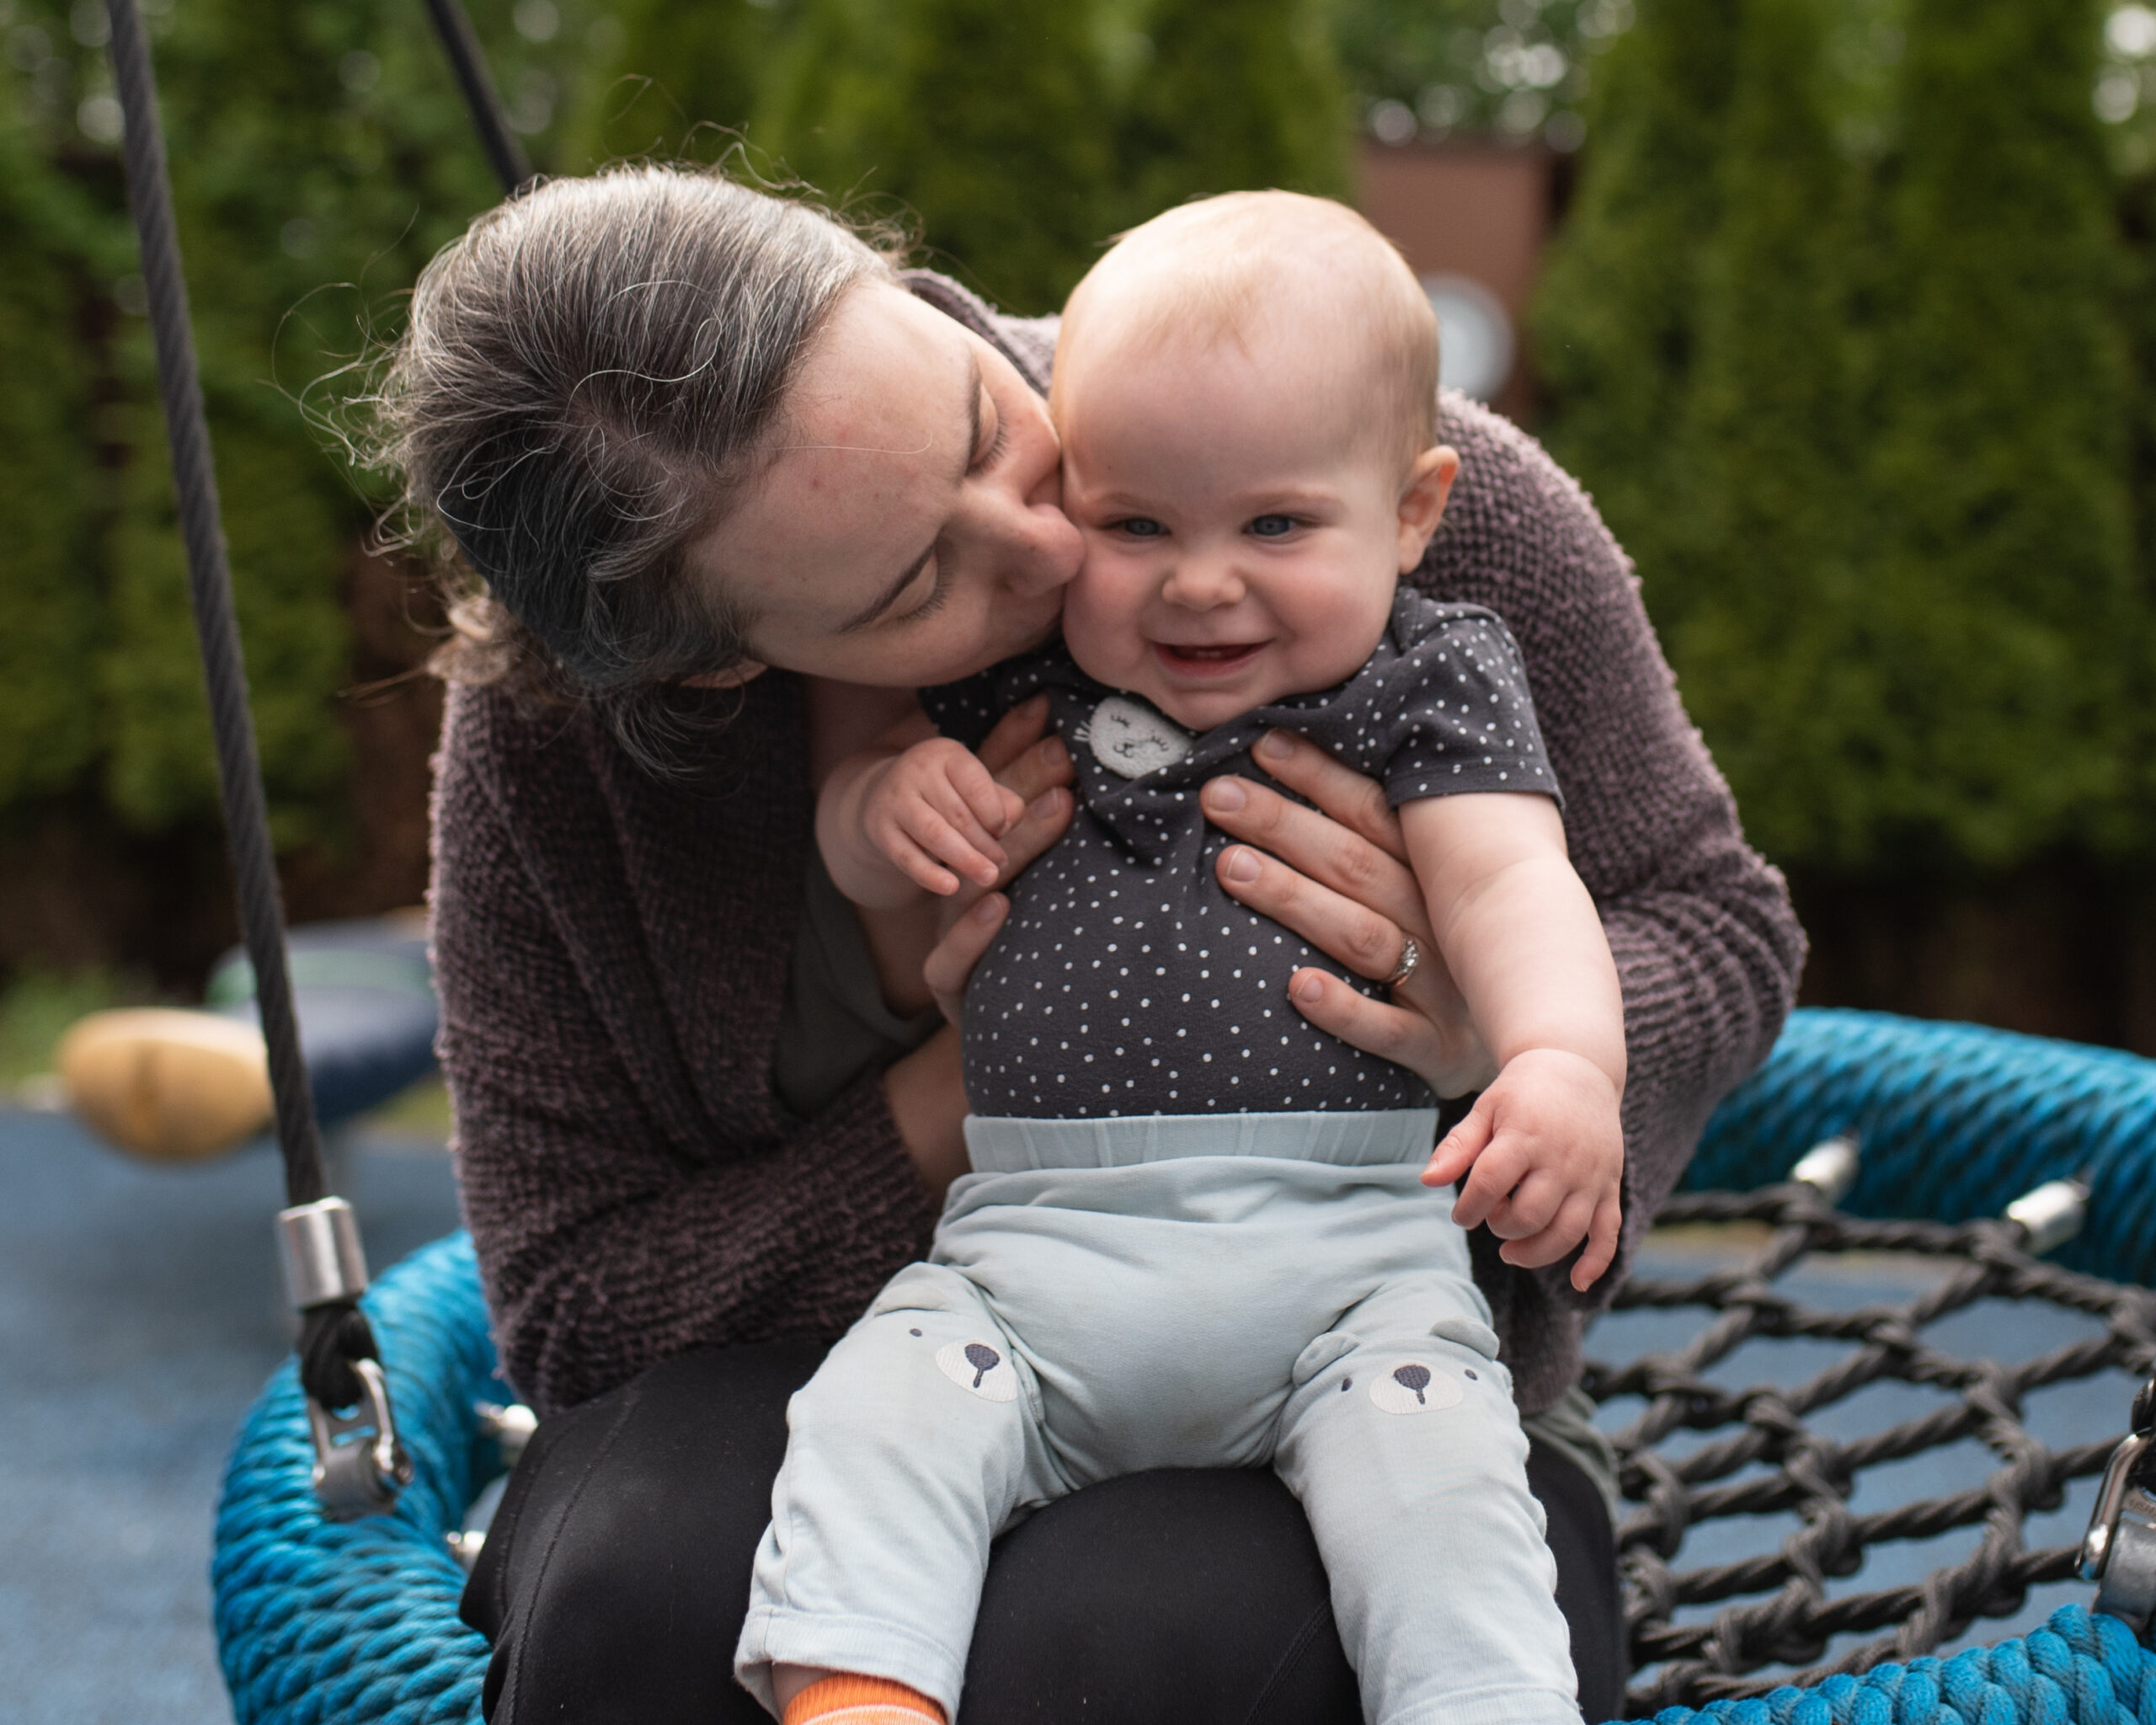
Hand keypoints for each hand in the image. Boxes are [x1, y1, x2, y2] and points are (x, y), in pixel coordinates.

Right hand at [863, 738, 1026, 894]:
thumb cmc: (945, 793)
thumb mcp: (974, 786)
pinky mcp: (880, 829)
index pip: (976, 785)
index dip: (995, 814)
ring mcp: (895, 799)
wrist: (884, 795)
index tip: (1001, 832)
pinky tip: (950, 887)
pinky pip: (907, 856)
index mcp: (946, 754)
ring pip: (935, 833)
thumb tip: (1006, 826)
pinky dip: (929, 874)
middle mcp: (917, 771)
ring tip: (987, 877)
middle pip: (958, 814)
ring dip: (965, 859)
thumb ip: (1002, 802)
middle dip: (984, 844)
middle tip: (998, 866)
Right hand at [920, 696, 1075, 1022]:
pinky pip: (948, 958)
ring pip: (971, 881)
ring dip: (1015, 845)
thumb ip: (1036, 803)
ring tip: (1057, 809)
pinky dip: (971, 932)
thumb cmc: (1022, 936)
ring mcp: (950, 928)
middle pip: (987, 827)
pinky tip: (1000, 904)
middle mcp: (963, 881)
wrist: (996, 1023)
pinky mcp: (947, 981)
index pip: (995, 791)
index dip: (1022, 752)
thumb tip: (1062, 719)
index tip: (1060, 714)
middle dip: (1027, 785)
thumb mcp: (1024, 864)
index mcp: (977, 851)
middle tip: (1071, 751)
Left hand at [1198, 729, 1496, 1097]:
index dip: (1320, 778)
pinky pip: (1388, 1032)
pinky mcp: (1438, 1051)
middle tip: (1218, 796)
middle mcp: (1447, 924)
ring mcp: (1445, 989)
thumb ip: (1377, 844)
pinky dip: (1344, 1010)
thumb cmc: (1455, 958)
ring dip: (1295, 899)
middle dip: (1285, 826)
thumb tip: (1291, 760)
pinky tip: (1297, 988)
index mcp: (1443, 877)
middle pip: (1357, 867)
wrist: (1530, 1045)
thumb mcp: (1435, 893)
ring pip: (1362, 936)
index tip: (1262, 744)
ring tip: (1229, 867)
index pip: (1376, 816)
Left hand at [1424, 1048, 1623, 1290]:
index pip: (1491, 1182)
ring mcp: (1591, 1175)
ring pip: (1567, 1231)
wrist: (1579, 1072)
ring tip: (1510, 1252)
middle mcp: (1562, 1159)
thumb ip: (1458, 1146)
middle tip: (1491, 1216)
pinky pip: (1609, 1232)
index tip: (1460, 1214)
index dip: (1469, 1207)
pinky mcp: (1610, 1186)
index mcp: (1525, 1135)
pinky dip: (1597, 1262)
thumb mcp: (1485, 1109)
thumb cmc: (1522, 1094)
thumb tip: (1427, 1182)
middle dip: (1502, 1227)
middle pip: (1530, 1214)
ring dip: (1536, 1253)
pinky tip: (1578, 1284)